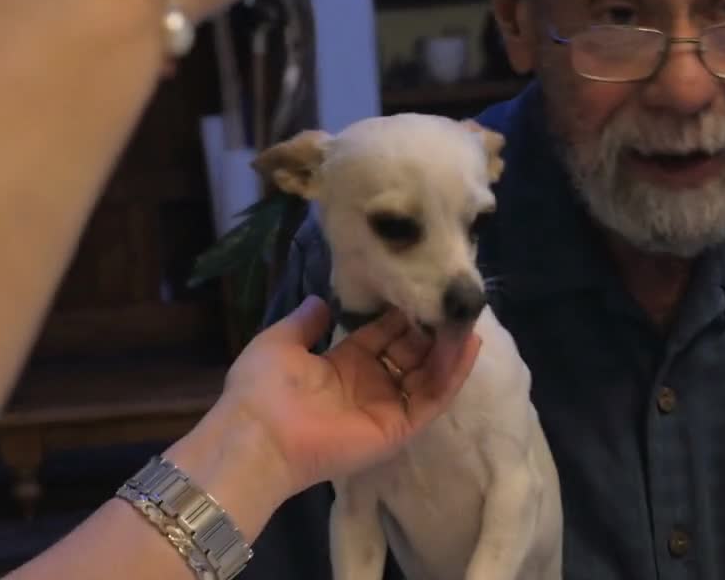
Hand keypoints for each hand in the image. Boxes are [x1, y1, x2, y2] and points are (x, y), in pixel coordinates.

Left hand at [222, 295, 482, 495]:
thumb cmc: (264, 388)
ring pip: (428, 375)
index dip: (402, 315)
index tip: (422, 288)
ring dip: (448, 349)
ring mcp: (387, 407)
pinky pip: (432, 398)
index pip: (384, 335)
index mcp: (343, 364)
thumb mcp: (280, 342)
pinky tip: (467, 345)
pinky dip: (453, 373)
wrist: (258, 436)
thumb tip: (320, 299)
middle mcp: (369, 384)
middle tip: (451, 302)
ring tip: (466, 320)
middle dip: (430, 329)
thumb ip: (306, 322)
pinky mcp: (400, 427)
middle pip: (410, 353)